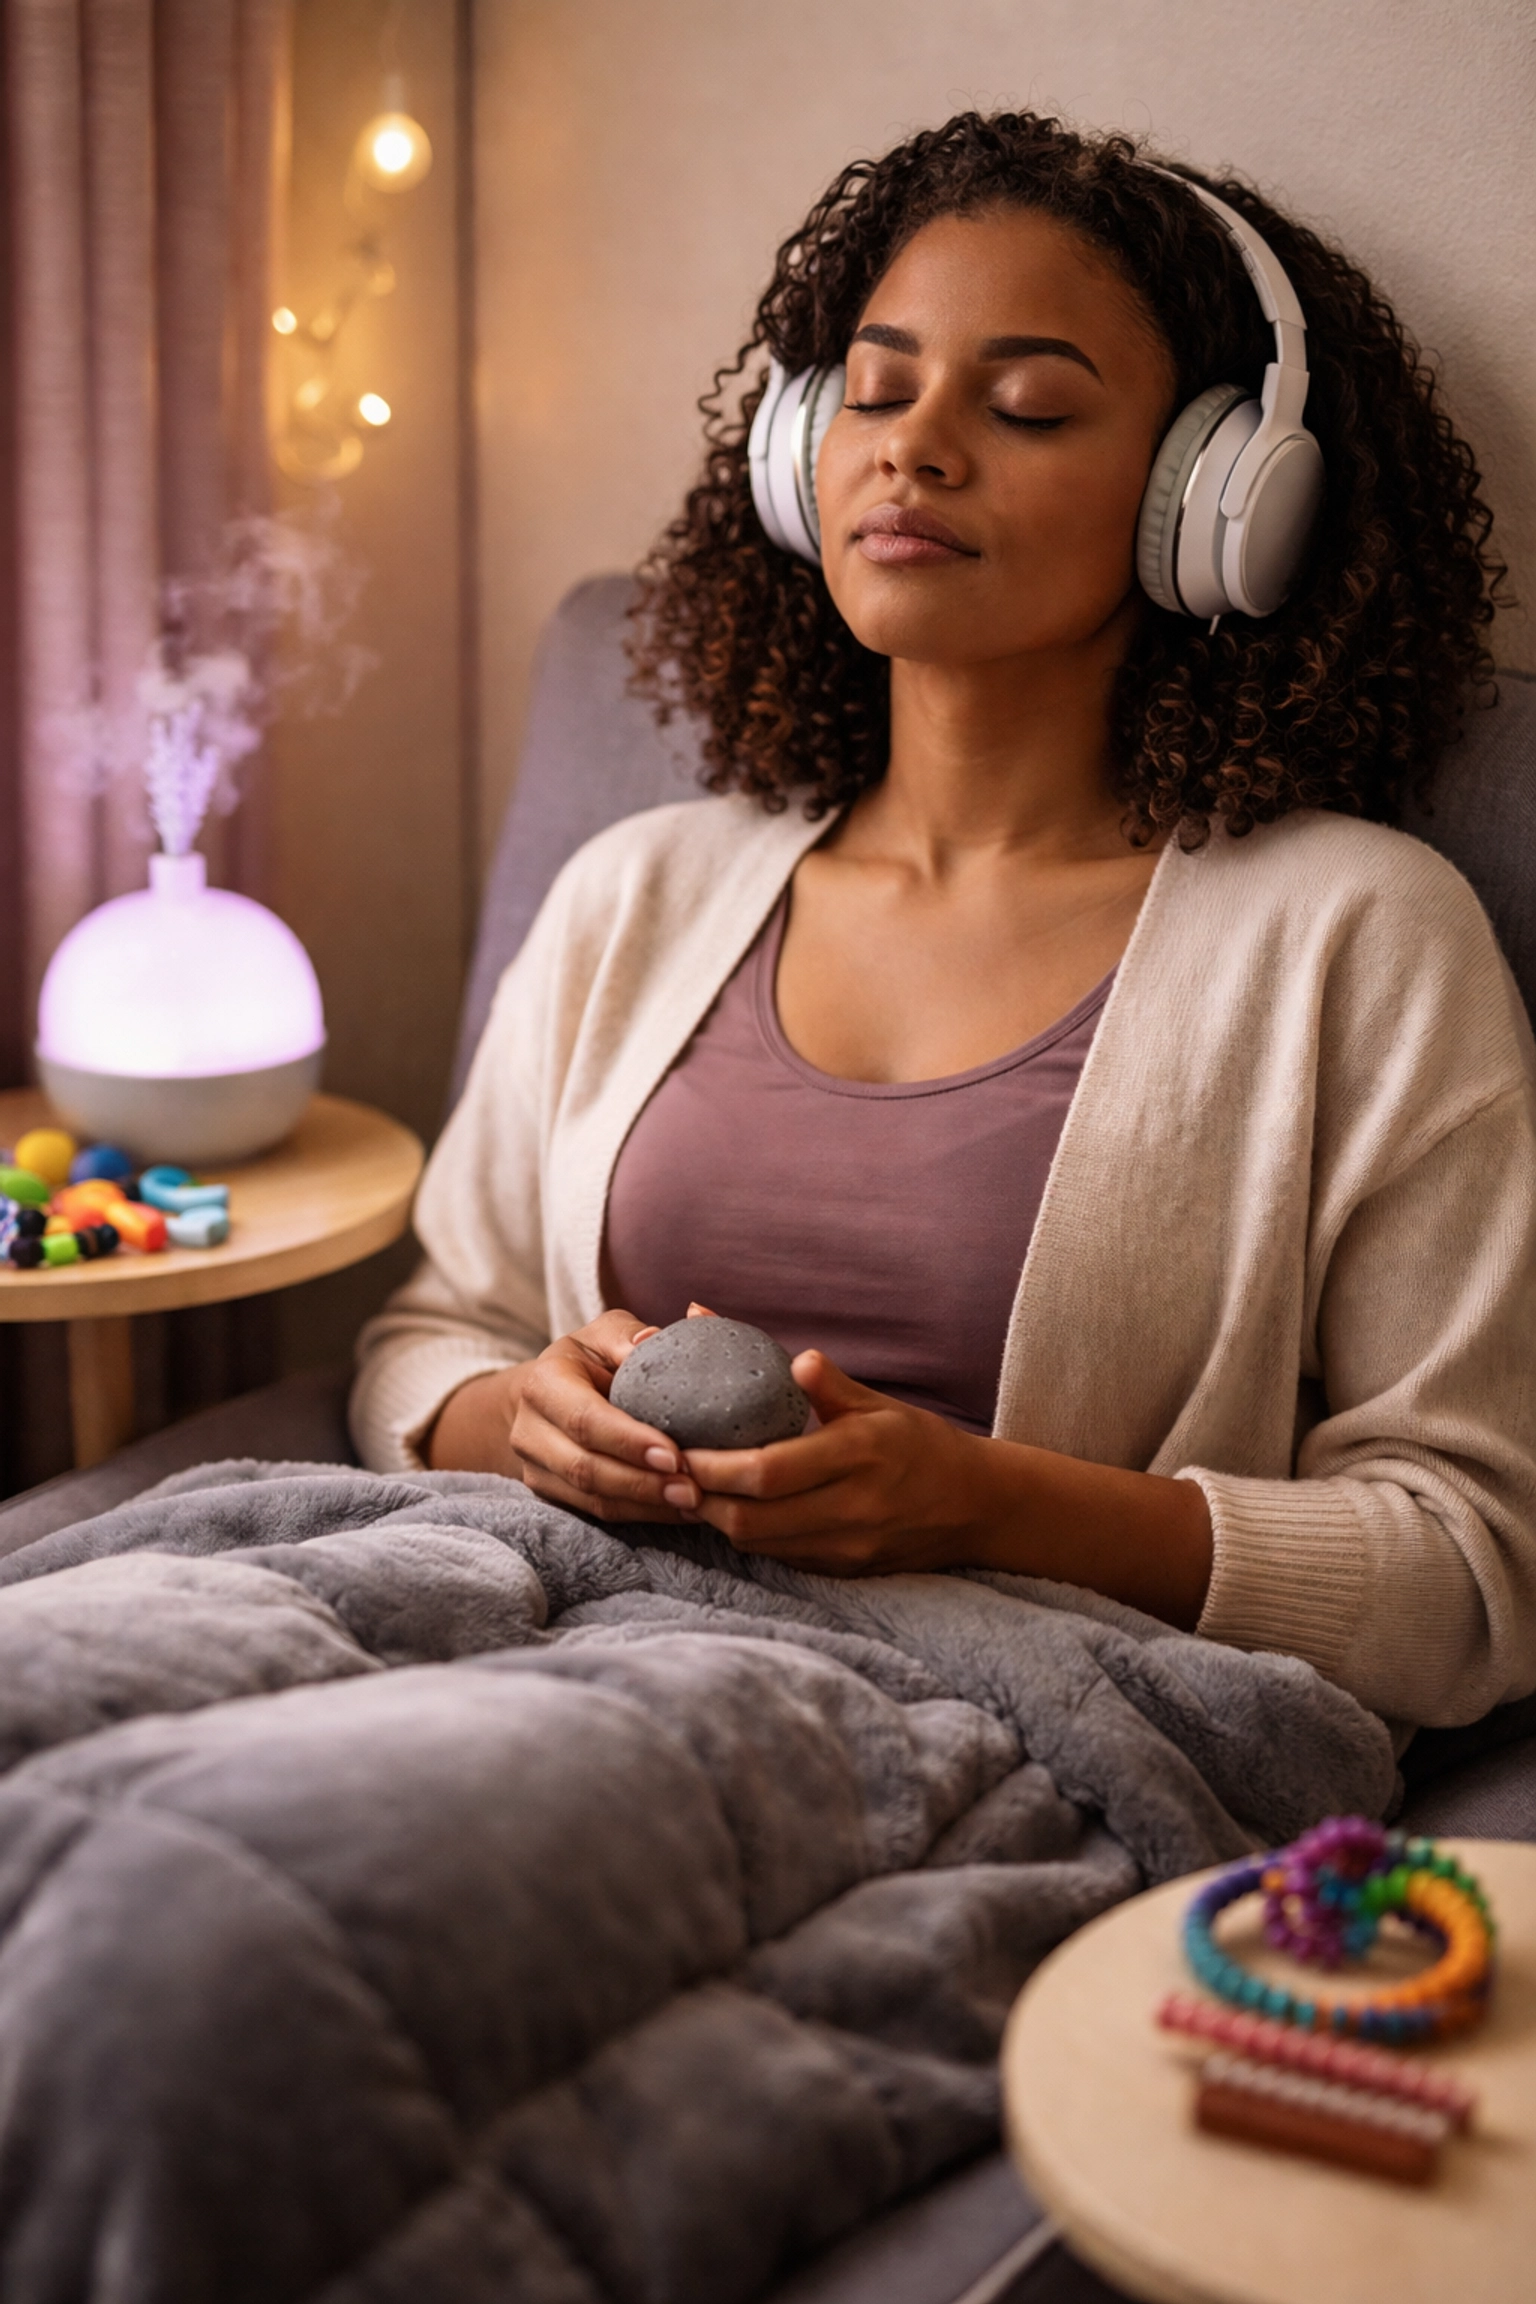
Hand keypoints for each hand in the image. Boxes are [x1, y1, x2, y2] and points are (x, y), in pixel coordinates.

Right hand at [430, 1310, 705, 1522]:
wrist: (548, 1395)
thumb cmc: (589, 1358)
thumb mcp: (604, 1334)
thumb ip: (626, 1336)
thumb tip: (650, 1340)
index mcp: (542, 1384)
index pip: (584, 1420)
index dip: (628, 1441)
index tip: (674, 1455)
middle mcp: (530, 1431)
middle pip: (585, 1468)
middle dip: (642, 1483)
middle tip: (692, 1490)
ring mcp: (536, 1469)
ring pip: (592, 1498)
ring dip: (645, 1505)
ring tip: (692, 1503)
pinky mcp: (551, 1495)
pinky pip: (597, 1512)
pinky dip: (641, 1514)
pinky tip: (678, 1510)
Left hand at [684, 1345, 1214, 1624]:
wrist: (976, 1507)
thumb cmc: (920, 1445)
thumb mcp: (880, 1404)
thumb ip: (830, 1384)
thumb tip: (792, 1356)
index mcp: (860, 1454)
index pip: (766, 1470)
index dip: (712, 1465)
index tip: (677, 1446)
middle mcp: (854, 1506)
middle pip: (751, 1517)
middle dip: (701, 1496)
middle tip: (668, 1472)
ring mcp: (848, 1546)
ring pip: (758, 1542)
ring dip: (717, 1517)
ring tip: (688, 1488)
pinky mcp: (844, 1569)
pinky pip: (780, 1555)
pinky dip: (748, 1533)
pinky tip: (729, 1509)